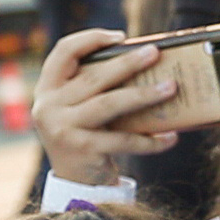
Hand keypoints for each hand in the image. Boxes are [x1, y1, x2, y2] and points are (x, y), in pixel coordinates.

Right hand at [34, 29, 180, 185]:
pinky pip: (123, 140)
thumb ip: (95, 85)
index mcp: (48, 88)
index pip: (64, 51)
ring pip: (109, 105)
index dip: (91, 39)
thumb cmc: (87, 134)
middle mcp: (49, 106)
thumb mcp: (80, 107)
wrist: (76, 182)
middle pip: (93, 77)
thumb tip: (143, 59)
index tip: (121, 37)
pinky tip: (171, 136)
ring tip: (171, 88)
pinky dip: (150, 140)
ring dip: (143, 94)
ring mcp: (63, 129)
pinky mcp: (83, 150)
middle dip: (127, 63)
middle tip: (155, 53)